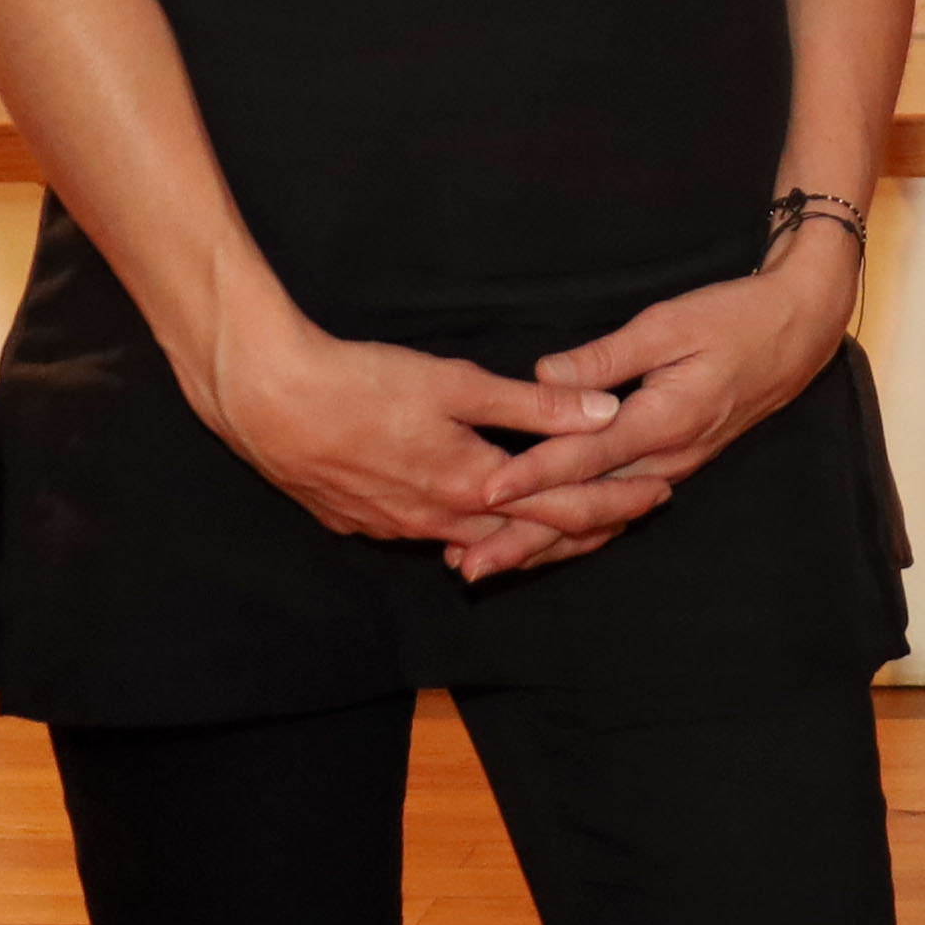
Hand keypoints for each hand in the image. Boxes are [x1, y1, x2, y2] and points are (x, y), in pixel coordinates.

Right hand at [198, 307, 626, 553]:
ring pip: (477, 541)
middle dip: (583, 527)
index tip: (655, 494)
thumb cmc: (362, 383)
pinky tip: (472, 526)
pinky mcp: (362, 523)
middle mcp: (439, 519)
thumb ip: (531, 404)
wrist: (269, 404)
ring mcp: (397, 527)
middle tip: (629, 515)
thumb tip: (602, 411)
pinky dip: (467, 533)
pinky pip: (430, 537)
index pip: (561, 507)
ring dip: (526, 536)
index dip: (612, 502)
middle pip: (526, 536)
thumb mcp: (455, 384)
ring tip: (565, 526)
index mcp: (471, 484)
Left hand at [455, 239, 867, 583]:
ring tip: (490, 565)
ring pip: (600, 519)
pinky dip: (577, 530)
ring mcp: (673, 466)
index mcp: (663, 421)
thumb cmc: (734, 317)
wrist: (798, 330)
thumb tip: (543, 375)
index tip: (484, 494)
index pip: (584, 458)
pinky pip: (618, 509)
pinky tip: (544, 542)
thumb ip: (605, 358)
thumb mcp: (668, 323)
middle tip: (469, 565)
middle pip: (586, 509)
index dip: (531, 476)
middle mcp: (667, 457)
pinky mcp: (674, 463)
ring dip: (545, 545)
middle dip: (526, 539)